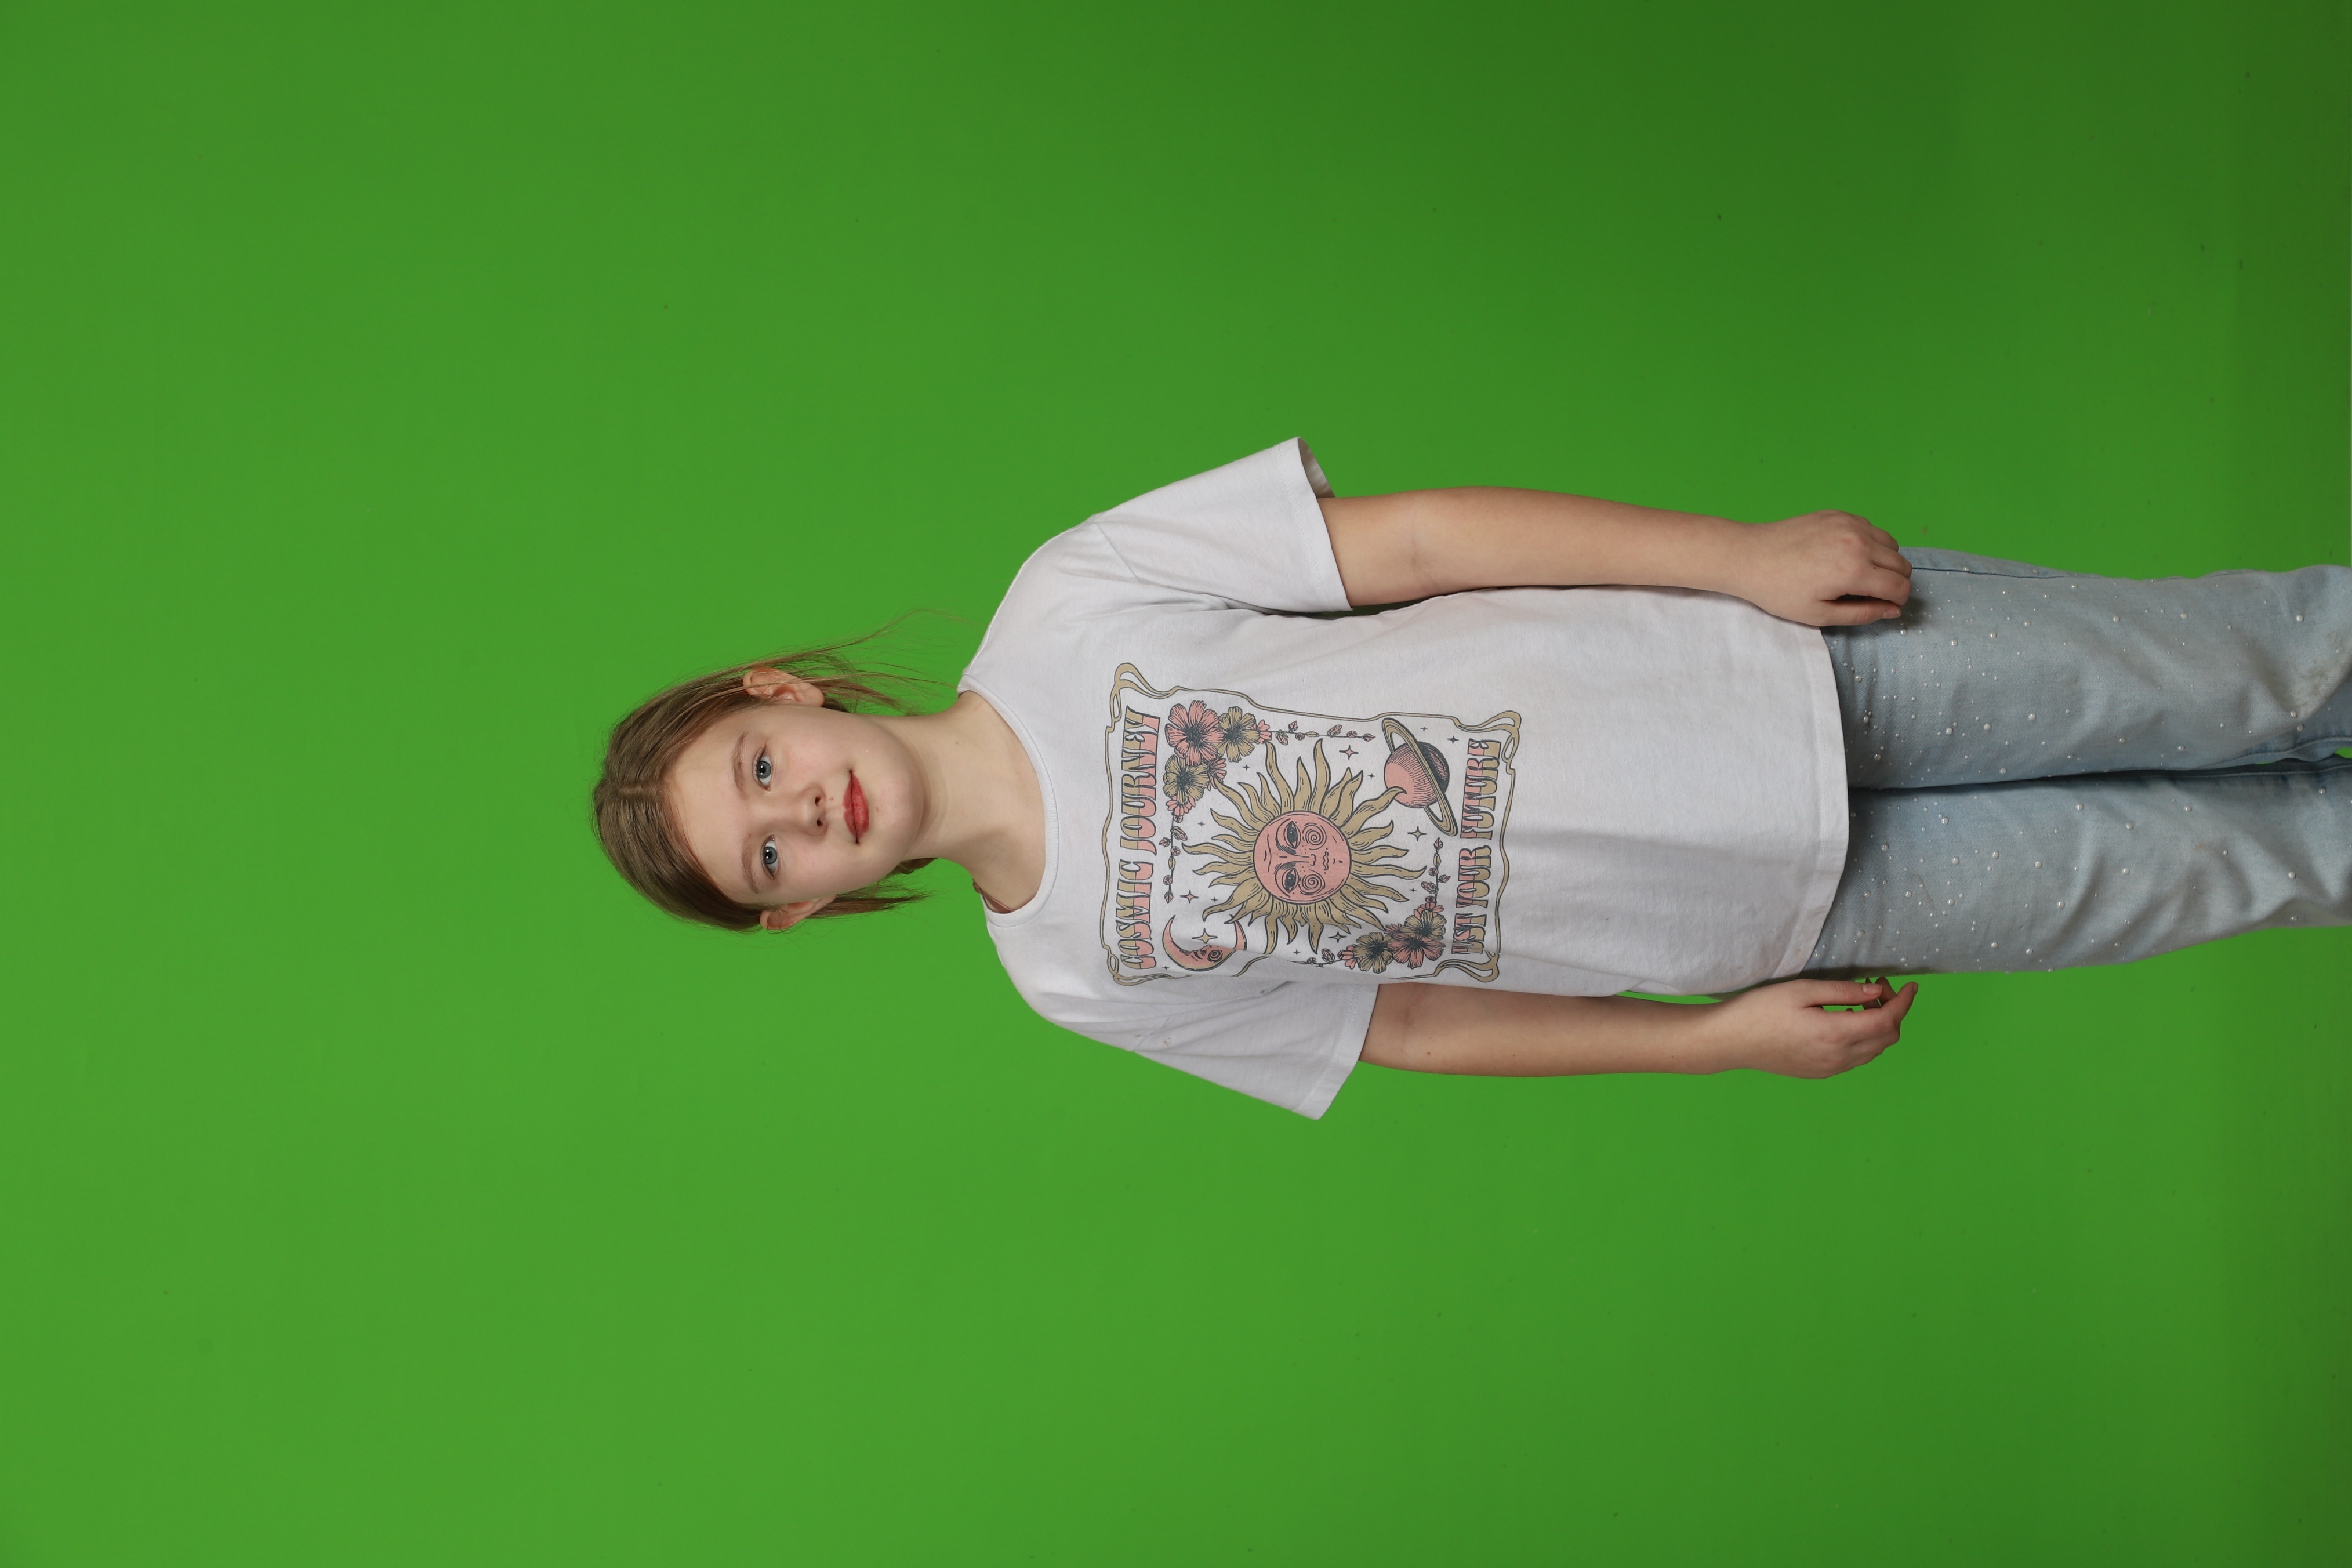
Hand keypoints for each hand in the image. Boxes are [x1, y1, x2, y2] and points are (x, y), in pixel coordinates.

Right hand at [1699, 977, 1917, 1078]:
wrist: (1729, 1042)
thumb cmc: (1760, 1010)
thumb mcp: (1802, 990)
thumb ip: (1843, 992)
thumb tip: (1876, 991)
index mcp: (1836, 1034)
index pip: (1888, 1020)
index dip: (1904, 1002)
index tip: (1910, 985)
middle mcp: (1839, 1057)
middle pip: (1887, 1037)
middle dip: (1894, 1011)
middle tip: (1877, 988)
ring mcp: (1830, 1068)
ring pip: (1875, 1050)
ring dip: (1880, 1026)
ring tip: (1862, 1002)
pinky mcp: (1820, 1073)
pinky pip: (1857, 1058)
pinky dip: (1865, 1039)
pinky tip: (1846, 1021)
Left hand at [1730, 511, 1912, 625]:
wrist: (1749, 556)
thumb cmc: (1779, 590)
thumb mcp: (1819, 614)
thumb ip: (1862, 613)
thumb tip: (1892, 610)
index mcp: (1855, 571)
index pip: (1900, 586)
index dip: (1897, 601)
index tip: (1884, 605)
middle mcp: (1859, 542)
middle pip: (1902, 564)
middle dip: (1894, 581)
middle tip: (1870, 593)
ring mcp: (1850, 524)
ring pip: (1891, 544)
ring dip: (1885, 561)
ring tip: (1858, 574)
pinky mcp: (1839, 514)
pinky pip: (1871, 528)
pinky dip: (1870, 542)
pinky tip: (1846, 554)